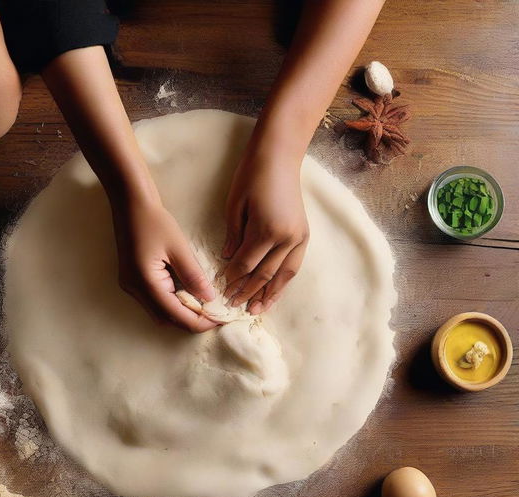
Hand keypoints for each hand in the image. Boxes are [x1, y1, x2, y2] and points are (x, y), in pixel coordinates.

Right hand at [113, 202, 217, 332]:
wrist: (129, 202)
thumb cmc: (154, 220)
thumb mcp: (178, 248)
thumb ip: (194, 276)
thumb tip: (209, 299)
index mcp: (146, 283)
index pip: (176, 315)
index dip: (200, 322)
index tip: (221, 319)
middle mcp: (135, 290)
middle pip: (167, 319)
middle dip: (192, 320)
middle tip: (215, 313)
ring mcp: (131, 286)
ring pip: (160, 312)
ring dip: (182, 312)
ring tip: (204, 304)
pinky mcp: (132, 280)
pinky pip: (154, 301)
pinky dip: (172, 302)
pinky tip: (187, 293)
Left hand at [223, 150, 308, 313]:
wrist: (280, 157)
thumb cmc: (252, 176)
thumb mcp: (234, 204)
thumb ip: (233, 235)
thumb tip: (227, 261)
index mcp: (266, 230)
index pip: (245, 264)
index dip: (232, 279)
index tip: (221, 290)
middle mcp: (286, 238)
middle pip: (263, 274)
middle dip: (247, 291)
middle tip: (234, 306)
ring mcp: (298, 238)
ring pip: (283, 275)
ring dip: (269, 294)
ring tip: (257, 310)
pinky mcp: (304, 235)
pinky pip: (293, 266)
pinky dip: (283, 282)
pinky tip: (274, 292)